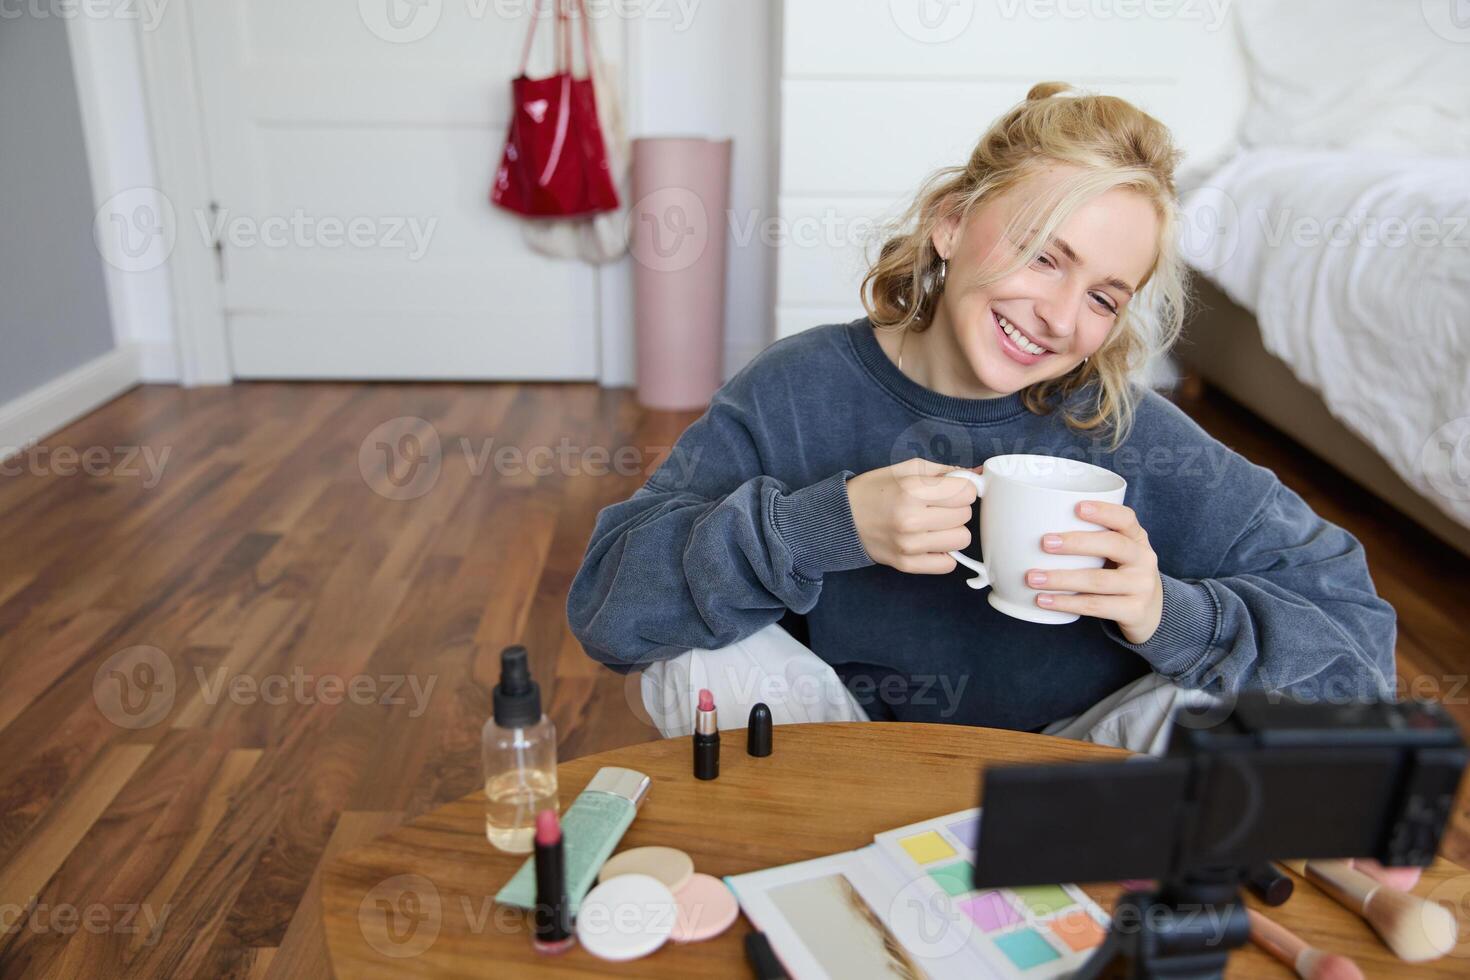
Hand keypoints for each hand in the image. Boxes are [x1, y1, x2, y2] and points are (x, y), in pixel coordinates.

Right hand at [846, 458, 978, 573]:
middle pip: (965, 515)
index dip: (962, 488)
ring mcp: (909, 545)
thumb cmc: (874, 490)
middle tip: (937, 506)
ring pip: (962, 539)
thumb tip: (979, 473)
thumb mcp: (906, 469)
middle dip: (956, 508)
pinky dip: (943, 553)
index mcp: (911, 490)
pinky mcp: (906, 564)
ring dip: (952, 531)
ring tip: (934, 524)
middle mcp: (911, 519)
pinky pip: (947, 564)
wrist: (841, 518)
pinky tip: (930, 542)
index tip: (952, 489)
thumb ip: (945, 470)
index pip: (966, 492)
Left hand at [1027, 501, 1163, 643]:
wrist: (1153, 613)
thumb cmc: (1122, 574)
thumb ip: (1092, 541)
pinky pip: (1095, 606)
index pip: (1126, 518)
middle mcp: (1144, 559)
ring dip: (1061, 579)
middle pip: (1112, 545)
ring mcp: (1141, 586)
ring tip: (1032, 578)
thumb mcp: (1119, 554)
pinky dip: (1066, 603)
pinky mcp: (1134, 611)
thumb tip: (1033, 528)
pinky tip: (1043, 600)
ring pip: (1098, 580)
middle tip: (1045, 542)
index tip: (1077, 507)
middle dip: (1076, 543)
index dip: (1104, 511)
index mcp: (1137, 539)